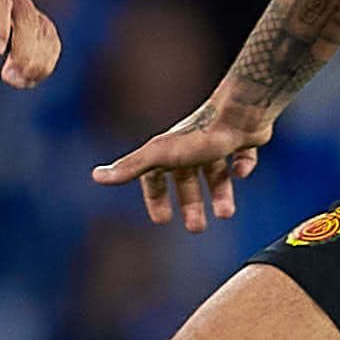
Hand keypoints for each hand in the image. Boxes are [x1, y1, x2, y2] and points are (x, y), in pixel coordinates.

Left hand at [0, 0, 61, 86]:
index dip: (1, 25)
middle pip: (27, 16)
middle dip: (23, 49)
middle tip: (9, 76)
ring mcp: (26, 8)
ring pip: (43, 29)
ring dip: (38, 58)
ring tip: (20, 81)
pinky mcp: (35, 24)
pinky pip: (49, 40)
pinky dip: (45, 60)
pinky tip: (30, 78)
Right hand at [97, 95, 278, 232]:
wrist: (238, 111)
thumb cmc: (198, 135)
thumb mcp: (160, 156)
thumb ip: (131, 167)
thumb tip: (96, 176)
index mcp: (169, 151)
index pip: (155, 177)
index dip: (156, 198)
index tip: (162, 220)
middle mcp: (191, 146)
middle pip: (187, 180)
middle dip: (191, 204)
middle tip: (196, 228)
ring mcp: (218, 142)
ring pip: (217, 173)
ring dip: (220, 194)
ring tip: (225, 214)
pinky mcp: (242, 139)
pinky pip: (243, 156)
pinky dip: (243, 166)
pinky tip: (242, 173)